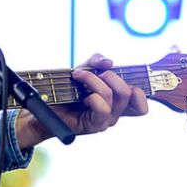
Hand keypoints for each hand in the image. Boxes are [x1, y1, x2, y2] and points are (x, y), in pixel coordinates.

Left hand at [16, 53, 147, 148]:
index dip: (140, 91)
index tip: (122, 78)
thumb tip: (108, 62)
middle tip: (93, 72)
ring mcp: (105, 120)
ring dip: (93, 80)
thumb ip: (97, 62)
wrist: (45, 105)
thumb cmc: (67, 89)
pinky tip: (81, 96)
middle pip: (130, 93)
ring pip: (113, 96)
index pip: (141, 103)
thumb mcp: (84, 69)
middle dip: (111, 75)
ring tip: (78, 76)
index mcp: (117, 102)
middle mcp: (115, 113)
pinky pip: (102, 108)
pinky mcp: (93, 125)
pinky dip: (91, 95)